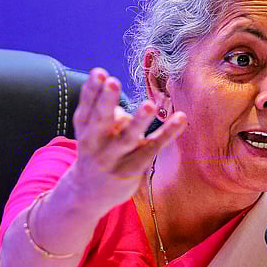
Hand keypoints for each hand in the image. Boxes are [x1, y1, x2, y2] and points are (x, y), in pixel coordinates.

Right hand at [68, 68, 185, 209]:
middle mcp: (97, 144)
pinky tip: (181, 118)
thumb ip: (97, 110)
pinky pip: (153, 147)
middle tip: (112, 81)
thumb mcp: (88, 131)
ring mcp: (116, 158)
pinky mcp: (135, 167)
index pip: (87, 107)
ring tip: (149, 105)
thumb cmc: (95, 151)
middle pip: (101, 120)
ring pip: (128, 137)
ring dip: (139, 120)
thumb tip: (113, 93)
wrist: (88, 194)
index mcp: (84, 130)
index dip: (91, 90)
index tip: (98, 72)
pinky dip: (168, 132)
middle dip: (106, 101)